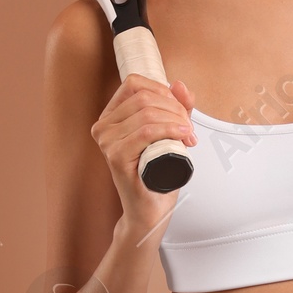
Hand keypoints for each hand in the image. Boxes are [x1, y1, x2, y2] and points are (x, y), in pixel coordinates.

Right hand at [90, 72, 196, 217]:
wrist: (150, 209)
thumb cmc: (156, 175)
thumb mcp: (169, 134)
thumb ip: (176, 108)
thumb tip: (179, 86)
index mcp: (111, 116)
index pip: (135, 83)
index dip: (162, 91)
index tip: (180, 111)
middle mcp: (104, 127)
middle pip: (144, 97)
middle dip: (175, 108)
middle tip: (189, 128)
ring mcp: (107, 142)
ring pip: (147, 112)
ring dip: (175, 120)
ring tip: (187, 136)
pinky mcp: (116, 156)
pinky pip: (146, 132)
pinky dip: (169, 130)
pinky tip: (182, 136)